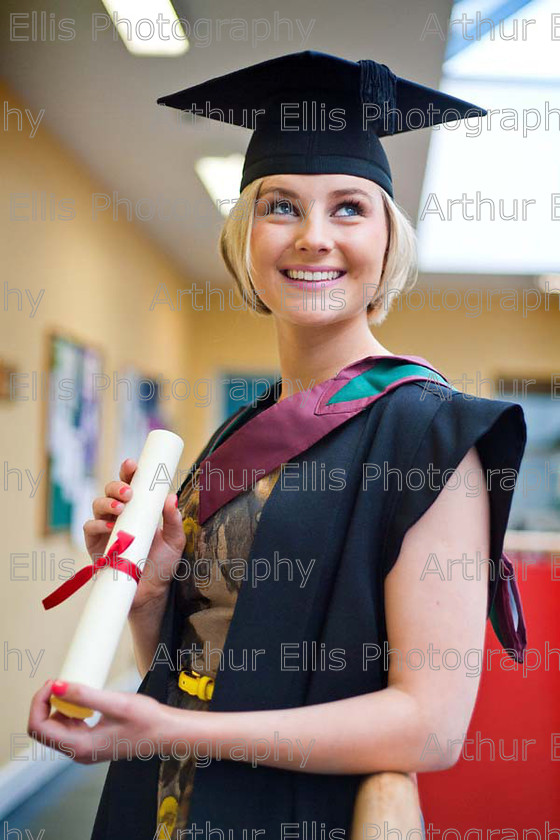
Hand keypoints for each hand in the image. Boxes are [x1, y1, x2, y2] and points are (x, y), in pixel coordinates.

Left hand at [27, 680, 176, 764]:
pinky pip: (68, 727)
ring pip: (54, 727)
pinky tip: (83, 699)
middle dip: (45, 702)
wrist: (166, 733)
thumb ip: (84, 695)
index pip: (39, 727)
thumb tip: (55, 686)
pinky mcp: (90, 742)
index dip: (39, 702)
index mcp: (79, 746)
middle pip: (43, 728)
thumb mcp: (115, 703)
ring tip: (73, 687)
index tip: (53, 682)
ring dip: (57, 705)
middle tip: (60, 681)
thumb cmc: (146, 721)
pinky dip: (69, 710)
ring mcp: (83, 748)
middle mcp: (77, 752)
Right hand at [84, 458, 186, 610]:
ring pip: (98, 504)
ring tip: (121, 509)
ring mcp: (105, 528)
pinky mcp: (94, 544)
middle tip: (129, 492)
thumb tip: (171, 497)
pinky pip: (89, 527)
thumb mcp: (175, 541)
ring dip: (107, 503)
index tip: (133, 464)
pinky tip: (109, 525)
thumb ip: (174, 520)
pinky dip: (97, 523)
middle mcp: (120, 514)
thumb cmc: (162, 564)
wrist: (150, 593)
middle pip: (111, 490)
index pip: (131, 483)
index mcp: (139, 508)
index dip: (129, 471)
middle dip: (117, 485)